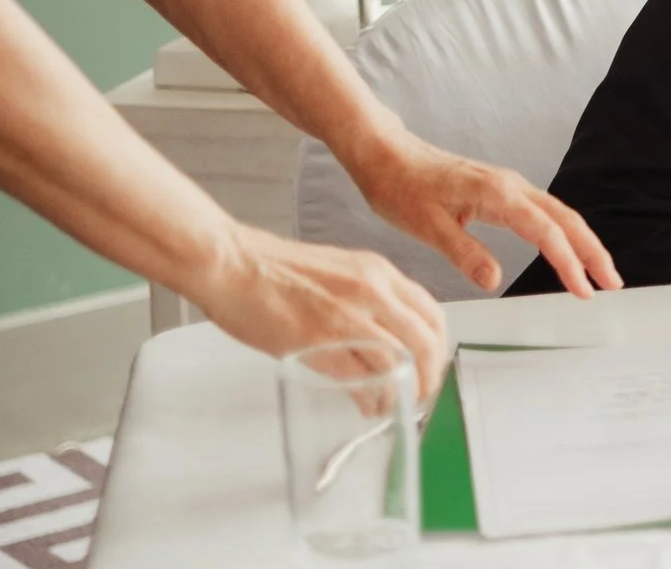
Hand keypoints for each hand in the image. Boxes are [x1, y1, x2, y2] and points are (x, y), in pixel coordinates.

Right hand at [188, 223, 451, 402]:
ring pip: (398, 362)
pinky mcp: (319, 342)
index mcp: (377, 272)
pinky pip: (361, 379)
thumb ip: (364, 297)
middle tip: (421, 395)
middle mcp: (372, 291)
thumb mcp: (338, 271)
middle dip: (429, 376)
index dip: (438, 345)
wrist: (232, 263)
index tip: (433, 365)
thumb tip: (382, 331)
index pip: (430, 312)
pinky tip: (368, 407)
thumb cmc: (273, 268)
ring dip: (403, 392)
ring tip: (394, 407)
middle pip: (424, 341)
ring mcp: (347, 317)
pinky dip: (372, 398)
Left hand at [347, 132, 620, 297]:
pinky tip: (566, 247)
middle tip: (612, 282)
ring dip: (583, 242)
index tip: (583, 290)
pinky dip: (564, 232)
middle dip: (593, 251)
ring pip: (560, 214)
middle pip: (567, 219)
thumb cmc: (401, 187)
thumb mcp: (426, 227)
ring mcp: (509, 186)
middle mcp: (511, 186)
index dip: (569, 263)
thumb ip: (464, 253)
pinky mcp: (502, 191)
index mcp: (497, 195)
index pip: (546, 232)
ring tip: (600, 271)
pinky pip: (545, 211)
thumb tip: (495, 280)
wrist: (386, 155)